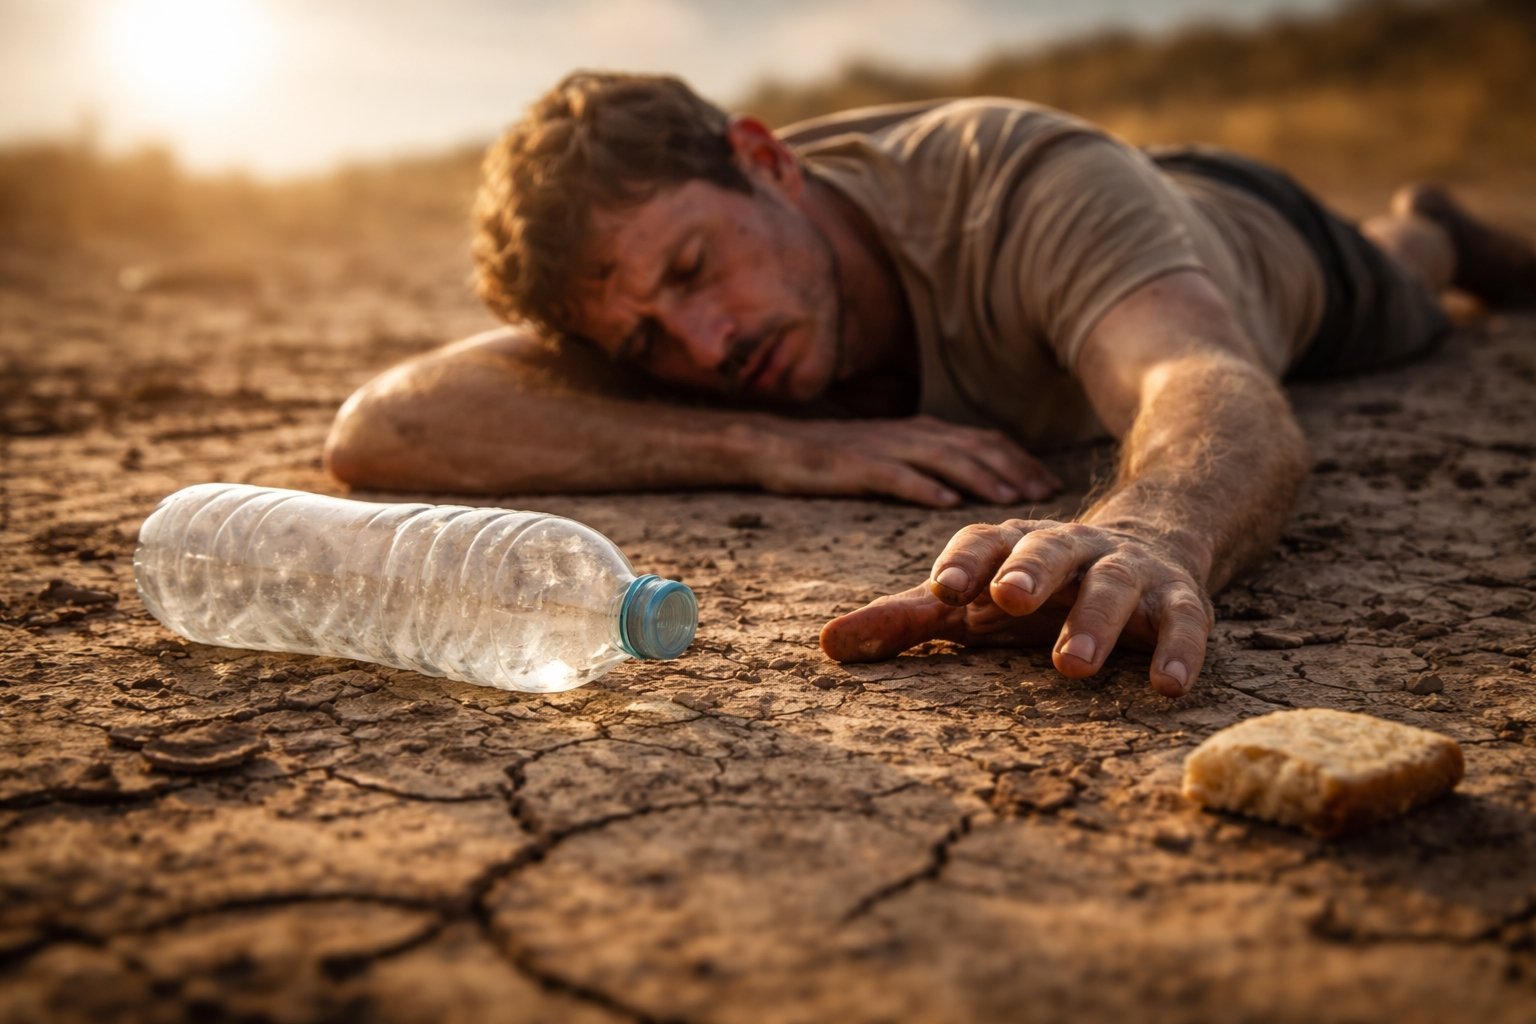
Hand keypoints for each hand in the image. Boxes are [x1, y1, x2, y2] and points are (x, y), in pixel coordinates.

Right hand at [745, 415, 1060, 506]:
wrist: (770, 442)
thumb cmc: (832, 456)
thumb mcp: (889, 454)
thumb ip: (927, 463)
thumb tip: (967, 487)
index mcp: (920, 431)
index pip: (982, 440)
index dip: (1018, 460)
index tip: (1050, 484)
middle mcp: (908, 433)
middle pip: (972, 447)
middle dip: (1013, 469)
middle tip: (1046, 494)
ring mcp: (881, 448)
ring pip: (942, 459)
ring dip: (979, 477)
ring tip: (1008, 500)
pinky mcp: (852, 466)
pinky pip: (893, 475)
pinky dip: (923, 487)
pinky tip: (946, 503)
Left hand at [820, 519, 1213, 695]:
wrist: (1149, 543)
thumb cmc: (1034, 587)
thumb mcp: (971, 601)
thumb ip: (904, 622)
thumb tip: (824, 644)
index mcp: (1014, 545)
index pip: (984, 542)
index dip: (963, 562)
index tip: (941, 590)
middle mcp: (1071, 548)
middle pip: (1049, 550)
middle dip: (1028, 572)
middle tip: (1006, 600)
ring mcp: (1128, 571)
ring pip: (1112, 584)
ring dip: (1095, 619)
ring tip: (1070, 665)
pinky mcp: (1180, 600)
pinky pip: (1185, 622)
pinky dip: (1178, 651)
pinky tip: (1167, 686)